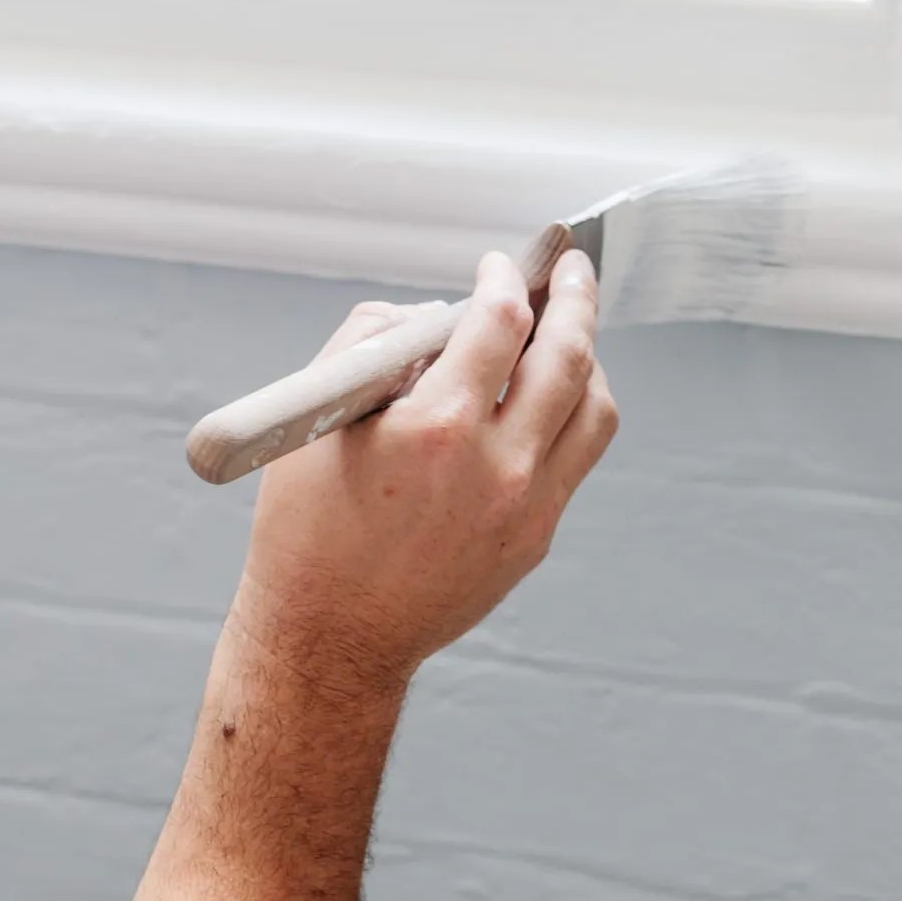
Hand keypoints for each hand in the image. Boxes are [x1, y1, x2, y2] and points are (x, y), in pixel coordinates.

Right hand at [229, 249, 616, 697]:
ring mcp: (527, 508)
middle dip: (575, 297)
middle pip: (569, 355)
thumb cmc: (307, 528)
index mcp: (437, 428)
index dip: (505, 279)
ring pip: (594, 409)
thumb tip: (432, 316)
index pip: (501, 321)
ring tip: (570, 332)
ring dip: (587, 357)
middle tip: (571, 267)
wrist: (330, 636)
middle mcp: (497, 466)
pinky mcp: (536, 538)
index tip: (499, 264)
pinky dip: (574, 413)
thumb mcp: (318, 417)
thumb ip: (374, 344)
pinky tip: (552, 398)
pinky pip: (578, 458)